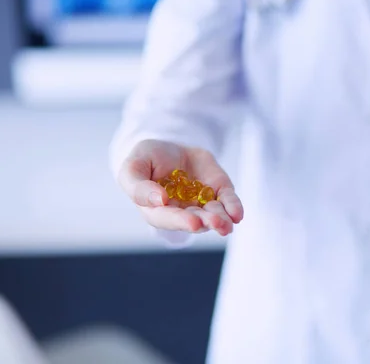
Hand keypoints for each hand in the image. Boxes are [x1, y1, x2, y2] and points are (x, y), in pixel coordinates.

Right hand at [118, 140, 243, 235]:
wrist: (168, 145)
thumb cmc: (145, 160)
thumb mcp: (132, 168)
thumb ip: (138, 187)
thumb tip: (159, 201)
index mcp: (157, 211)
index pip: (169, 219)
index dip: (181, 221)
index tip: (193, 222)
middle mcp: (182, 212)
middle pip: (195, 220)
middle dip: (206, 222)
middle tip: (216, 223)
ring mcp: (202, 203)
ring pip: (214, 215)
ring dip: (222, 219)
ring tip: (228, 223)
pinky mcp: (218, 191)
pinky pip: (228, 201)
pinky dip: (233, 207)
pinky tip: (237, 214)